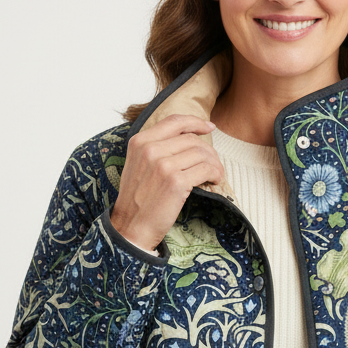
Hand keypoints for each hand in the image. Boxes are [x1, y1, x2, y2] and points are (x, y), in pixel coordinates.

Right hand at [111, 114, 225, 249]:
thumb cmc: (138, 198)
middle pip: (191, 139)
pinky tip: (215, 180)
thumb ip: (156, 148)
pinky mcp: (176, 182)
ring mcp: (163, 165)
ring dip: (214, 163)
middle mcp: (150, 149)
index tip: (209, 127)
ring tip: (216, 174)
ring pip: (201, 153)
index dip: (195, 122)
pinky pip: (206, 169)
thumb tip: (188, 137)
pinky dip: (216, 174)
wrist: (131, 226)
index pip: (174, 121)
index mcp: (140, 142)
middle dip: (208, 150)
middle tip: (214, 163)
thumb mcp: (139, 164)